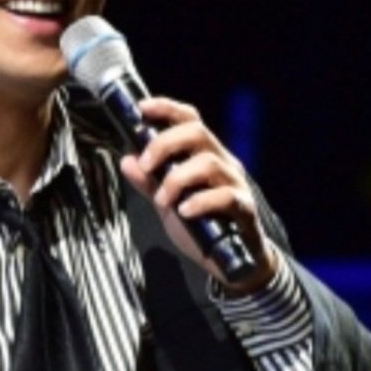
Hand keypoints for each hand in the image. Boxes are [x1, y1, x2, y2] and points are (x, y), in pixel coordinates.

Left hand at [119, 96, 275, 294]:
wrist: (231, 262)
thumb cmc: (200, 225)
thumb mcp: (166, 202)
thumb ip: (148, 182)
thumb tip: (126, 160)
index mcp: (203, 154)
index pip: (189, 120)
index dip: (167, 108)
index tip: (142, 108)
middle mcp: (222, 161)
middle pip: (197, 132)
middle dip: (165, 144)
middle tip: (146, 165)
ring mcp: (234, 183)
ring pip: (208, 163)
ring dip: (177, 179)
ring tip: (162, 200)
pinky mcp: (244, 207)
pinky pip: (225, 196)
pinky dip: (200, 201)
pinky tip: (184, 211)